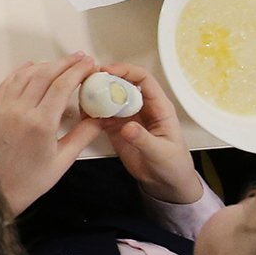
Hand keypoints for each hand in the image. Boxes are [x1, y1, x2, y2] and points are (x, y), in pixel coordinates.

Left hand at [0, 54, 103, 212]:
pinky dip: (22, 71)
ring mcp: (5, 108)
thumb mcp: (64, 159)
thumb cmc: (32, 178)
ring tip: (62, 63)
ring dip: (46, 65)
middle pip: (45, 74)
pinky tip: (33, 66)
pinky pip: (8, 82)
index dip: (77, 71)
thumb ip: (84, 134)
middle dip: (65, 63)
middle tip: (81, 58)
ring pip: (26, 75)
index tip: (90, 64)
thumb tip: (101, 117)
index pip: (62, 85)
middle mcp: (21, 111)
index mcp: (41, 123)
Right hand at [89, 63, 202, 204]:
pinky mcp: (117, 129)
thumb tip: (127, 127)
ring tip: (82, 95)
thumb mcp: (161, 152)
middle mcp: (142, 108)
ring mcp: (128, 118)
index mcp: (158, 107)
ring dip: (96, 95)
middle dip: (106, 79)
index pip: (143, 80)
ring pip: (110, 99)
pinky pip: (102, 116)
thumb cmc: (173, 165)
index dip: (126, 71)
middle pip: (122, 84)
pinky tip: (84, 114)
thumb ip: (144, 139)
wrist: (166, 182)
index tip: (108, 72)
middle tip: (88, 80)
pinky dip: (92, 113)